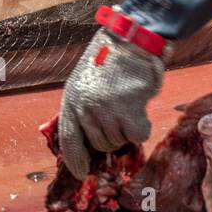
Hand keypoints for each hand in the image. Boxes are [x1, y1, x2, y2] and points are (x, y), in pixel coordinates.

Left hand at [57, 29, 164, 176]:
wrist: (133, 39)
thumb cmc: (111, 58)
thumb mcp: (86, 80)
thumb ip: (84, 107)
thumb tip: (90, 139)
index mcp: (72, 99)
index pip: (70, 140)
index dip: (75, 159)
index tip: (81, 172)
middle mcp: (86, 107)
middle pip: (98, 143)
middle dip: (110, 137)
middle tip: (120, 120)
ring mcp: (107, 110)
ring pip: (118, 141)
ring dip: (126, 129)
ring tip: (129, 106)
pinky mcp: (129, 110)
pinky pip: (137, 135)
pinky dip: (142, 127)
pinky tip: (140, 108)